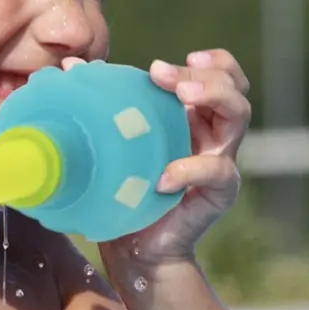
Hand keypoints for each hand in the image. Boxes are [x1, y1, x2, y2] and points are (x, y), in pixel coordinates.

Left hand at [63, 51, 249, 262]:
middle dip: (204, 73)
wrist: (133, 247)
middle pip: (233, 89)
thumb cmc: (120, 190)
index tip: (162, 64)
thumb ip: (100, 103)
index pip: (220, 75)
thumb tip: (70, 66)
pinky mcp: (218, 193)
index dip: (207, 62)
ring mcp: (218, 161)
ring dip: (213, 97)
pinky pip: (218, 172)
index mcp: (190, 118)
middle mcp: (210, 135)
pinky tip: (163, 175)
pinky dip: (191, 168)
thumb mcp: (110, 142)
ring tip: (181, 96)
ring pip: (238, 117)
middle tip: (163, 74)